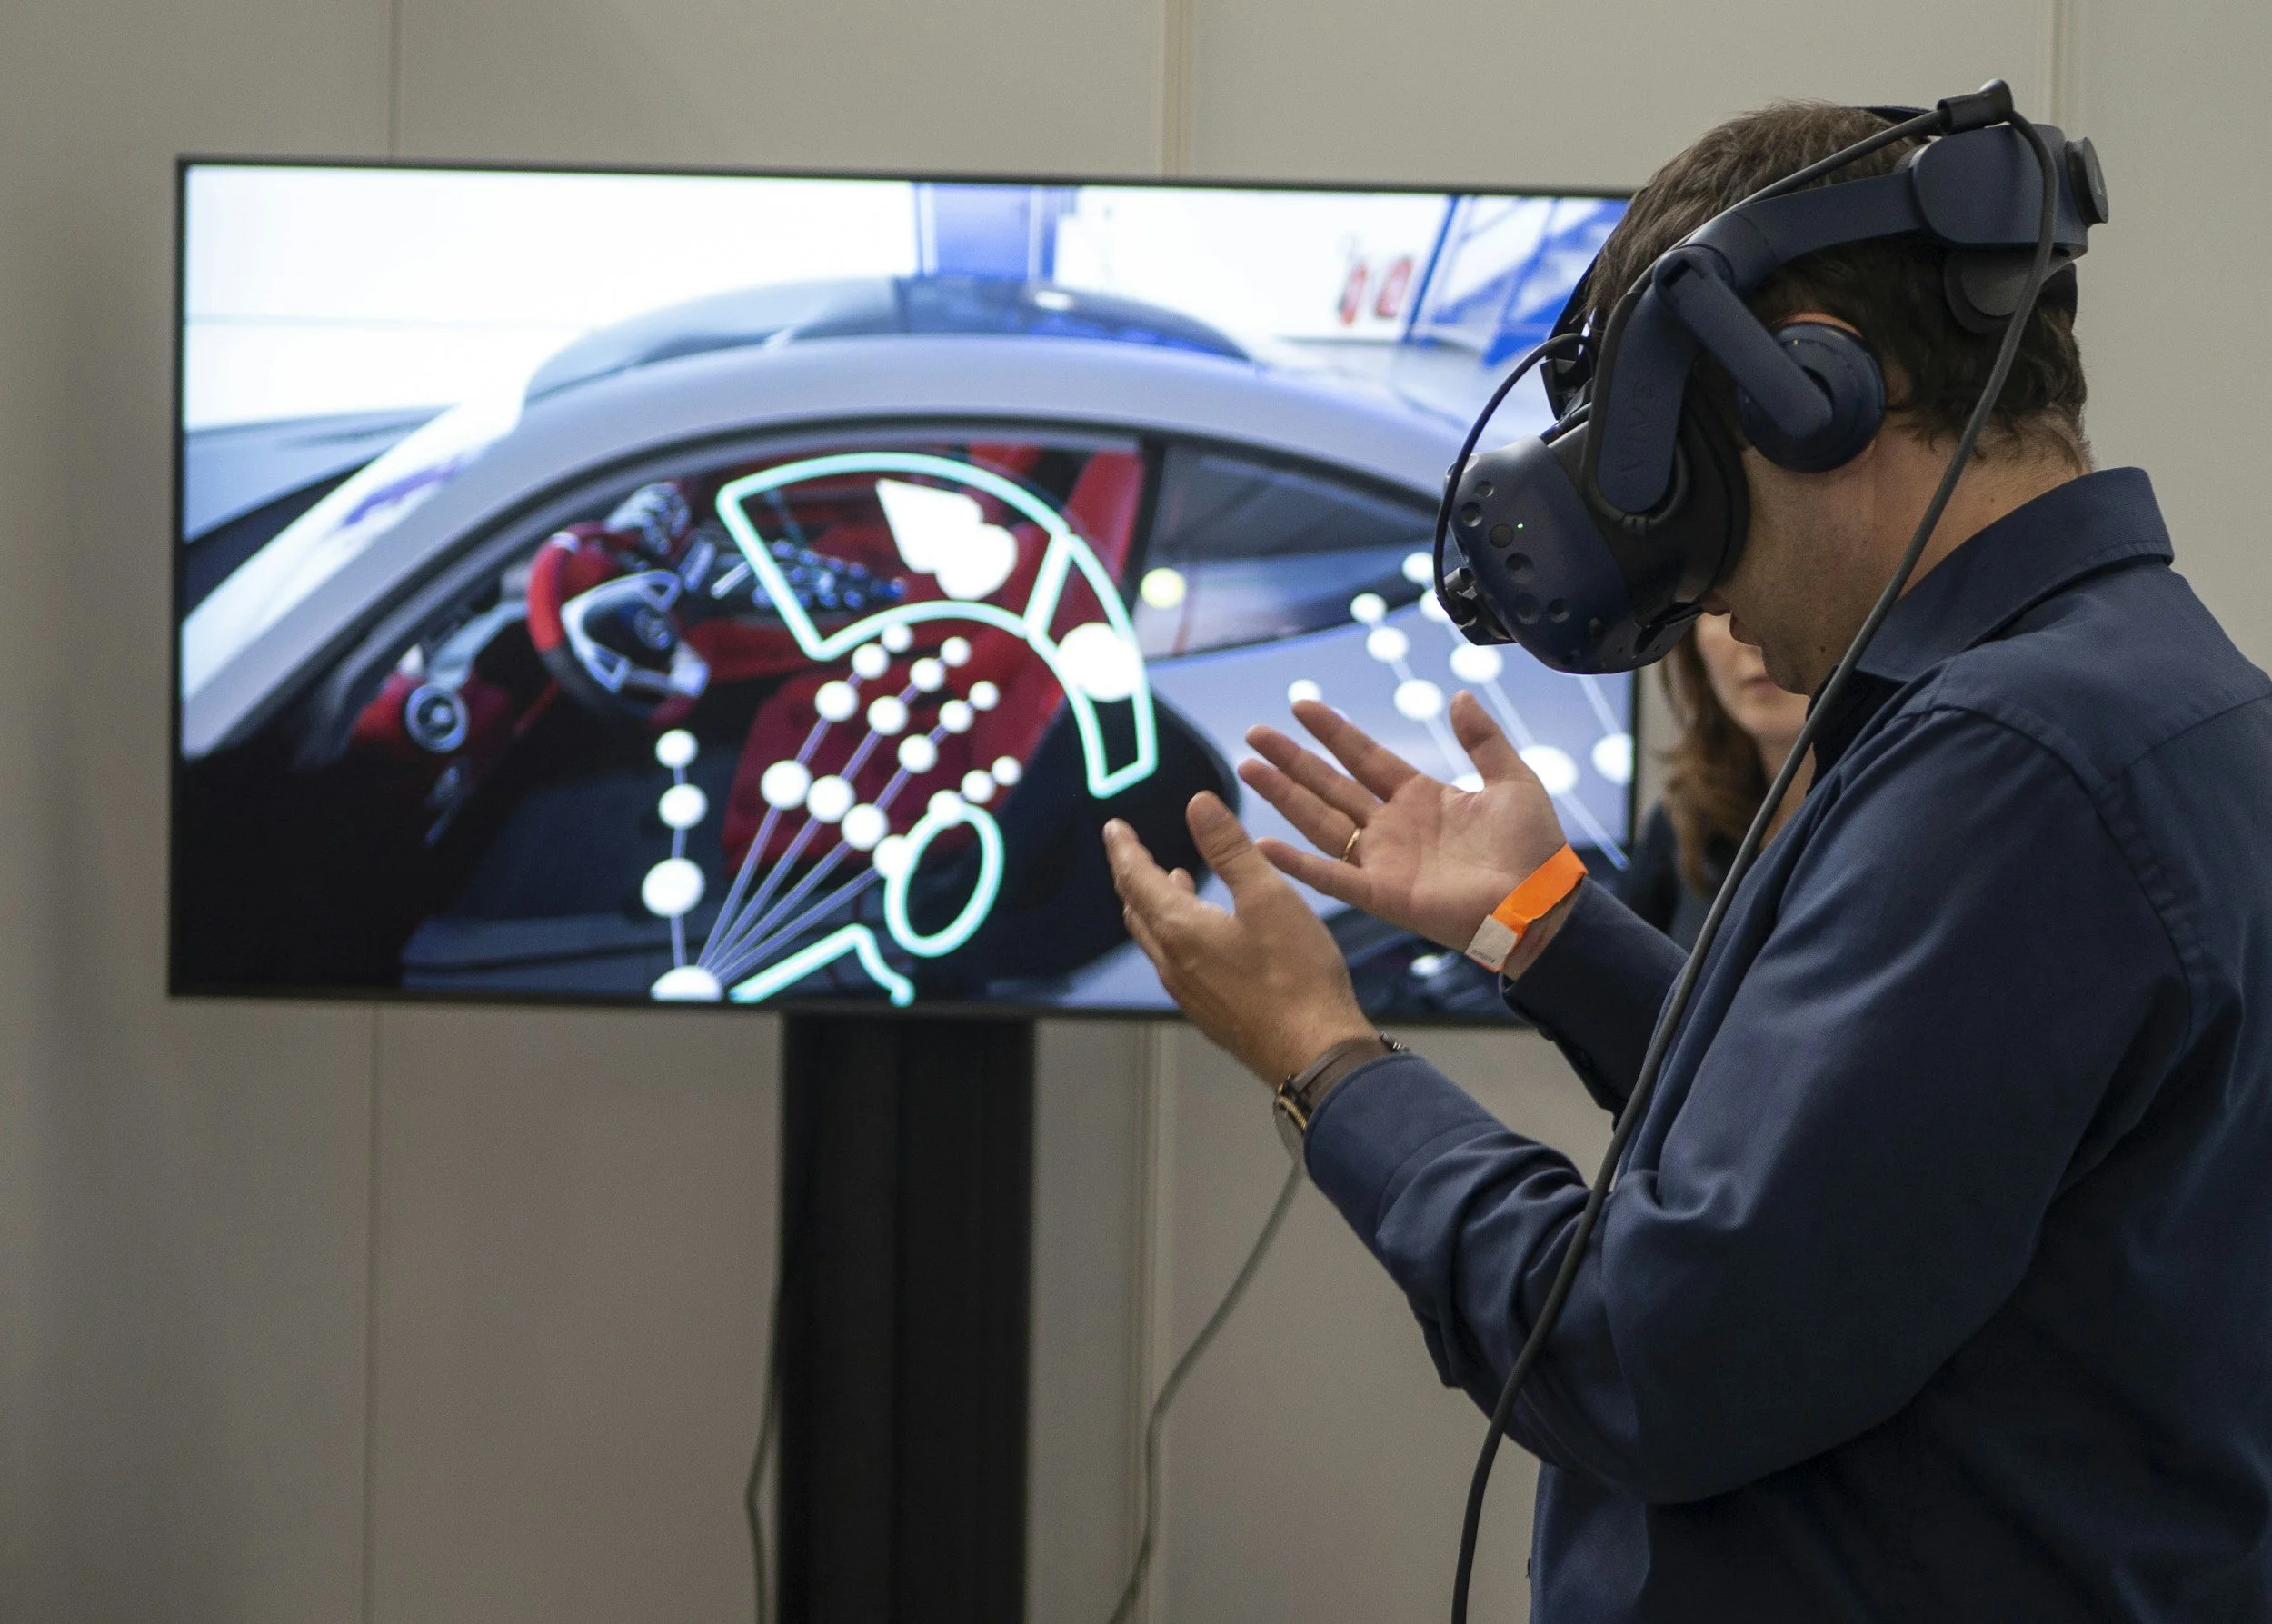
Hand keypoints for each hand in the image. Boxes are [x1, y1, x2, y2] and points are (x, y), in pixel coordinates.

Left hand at [1105, 794, 1374, 1084]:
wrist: (1313, 1051)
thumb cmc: (1296, 975)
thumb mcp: (1267, 896)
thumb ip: (1230, 848)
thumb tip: (1198, 805)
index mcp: (1179, 929)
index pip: (1135, 878)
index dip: (1123, 848)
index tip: (1114, 828)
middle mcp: (1172, 963)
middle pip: (1137, 909)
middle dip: (1133, 875)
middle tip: (1134, 851)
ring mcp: (1188, 992)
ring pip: (1155, 938)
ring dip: (1155, 904)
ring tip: (1172, 880)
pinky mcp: (1208, 1011)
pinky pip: (1174, 963)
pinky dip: (1175, 933)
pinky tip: (1204, 931)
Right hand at [1239, 691, 1569, 956]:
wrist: (1540, 902)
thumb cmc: (1533, 847)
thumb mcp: (1512, 779)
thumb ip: (1482, 739)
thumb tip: (1459, 696)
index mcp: (1420, 797)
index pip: (1364, 756)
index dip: (1333, 731)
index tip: (1301, 705)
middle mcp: (1392, 827)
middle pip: (1329, 785)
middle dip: (1291, 760)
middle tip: (1254, 734)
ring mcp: (1382, 861)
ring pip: (1320, 821)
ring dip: (1283, 797)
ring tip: (1248, 769)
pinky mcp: (1381, 895)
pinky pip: (1331, 877)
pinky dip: (1296, 864)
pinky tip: (1263, 845)